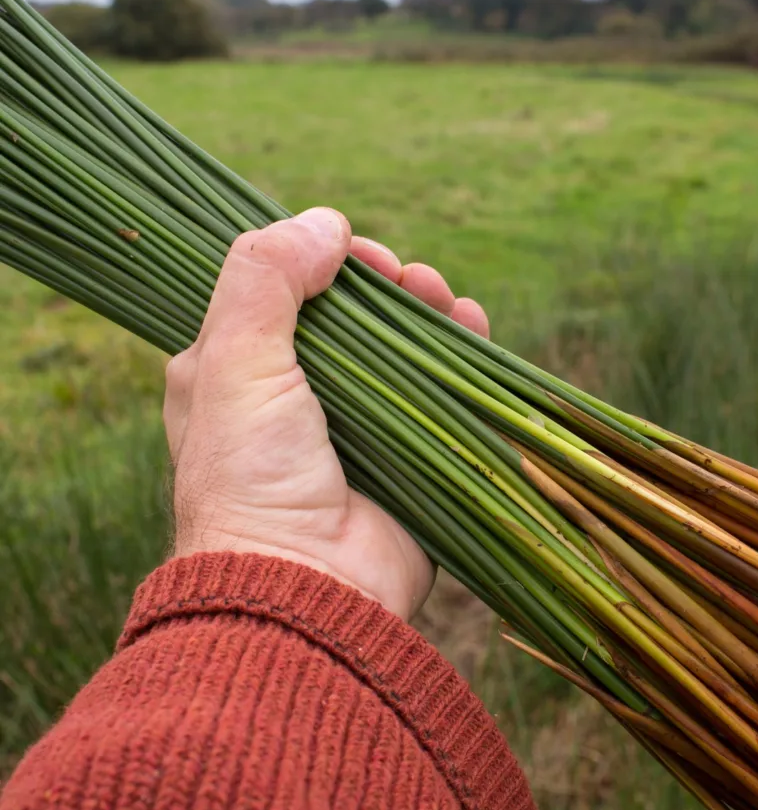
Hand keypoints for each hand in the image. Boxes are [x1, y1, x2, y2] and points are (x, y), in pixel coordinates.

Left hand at [164, 208, 489, 621]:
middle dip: (386, 287)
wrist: (306, 588)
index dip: (323, 263)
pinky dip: (461, 354)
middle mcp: (298, 397)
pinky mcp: (411, 455)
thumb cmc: (252, 477)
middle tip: (408, 277)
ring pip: (402, 349)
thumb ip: (264, 280)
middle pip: (353, 318)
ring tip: (444, 297)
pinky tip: (473, 326)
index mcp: (238, 374)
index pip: (285, 295)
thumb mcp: (233, 363)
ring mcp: (360, 428)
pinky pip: (443, 392)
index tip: (354, 253)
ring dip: (427, 313)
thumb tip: (325, 221)